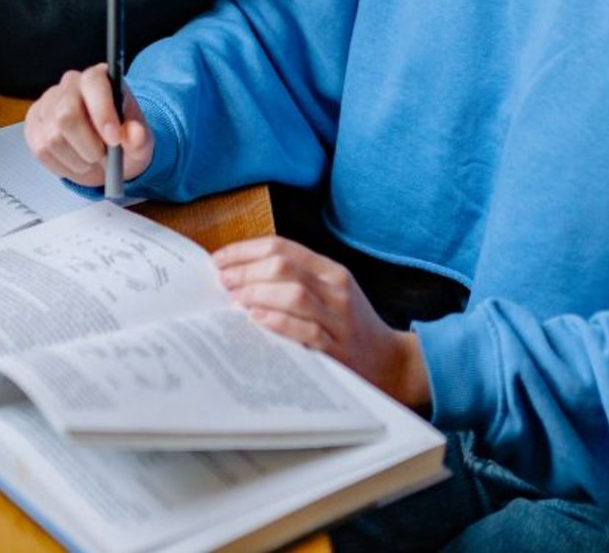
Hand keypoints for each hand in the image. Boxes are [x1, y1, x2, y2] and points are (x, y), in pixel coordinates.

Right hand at [24, 64, 152, 187]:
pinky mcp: (34, 126)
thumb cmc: (122, 140)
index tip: (114, 138)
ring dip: (77, 159)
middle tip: (102, 156)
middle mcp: (69, 86)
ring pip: (54, 138)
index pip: (93, 83)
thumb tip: (135, 134)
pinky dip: (63, 165)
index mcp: (98, 78)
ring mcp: (47, 105)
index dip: (102, 111)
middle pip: (67, 114)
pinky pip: (42, 151)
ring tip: (91, 159)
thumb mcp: (139, 141)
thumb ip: (139, 138)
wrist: (106, 155)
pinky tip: (75, 162)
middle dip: (88, 144)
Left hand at [213, 237, 432, 410]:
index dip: (246, 250)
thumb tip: (241, 275)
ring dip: (257, 294)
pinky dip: (278, 322)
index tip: (219, 259)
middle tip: (222, 281)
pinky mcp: (337, 349)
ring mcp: (338, 319)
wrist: (389, 361)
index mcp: (332, 271)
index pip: (283, 247)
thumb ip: (295, 280)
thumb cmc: (349, 326)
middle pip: (284, 267)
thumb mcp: (330, 293)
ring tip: (234, 299)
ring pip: (294, 293)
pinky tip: (257, 320)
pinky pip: (305, 330)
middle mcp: (336, 290)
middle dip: (246, 271)